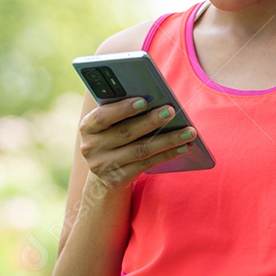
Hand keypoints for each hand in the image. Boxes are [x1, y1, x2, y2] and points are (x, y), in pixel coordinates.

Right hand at [79, 98, 195, 188]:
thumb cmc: (112, 134)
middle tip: (171, 111)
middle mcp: (91, 148)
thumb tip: (153, 96)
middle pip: (126, 133)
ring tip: (188, 131)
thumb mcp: (109, 123)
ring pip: (141, 150)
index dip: (122, 109)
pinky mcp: (117, 179)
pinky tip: (182, 147)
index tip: (143, 100)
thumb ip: (121, 109)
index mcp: (87, 127)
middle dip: (151, 121)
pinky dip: (166, 154)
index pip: (103, 116)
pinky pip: (146, 164)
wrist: (103, 171)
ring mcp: (103, 166)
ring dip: (167, 140)